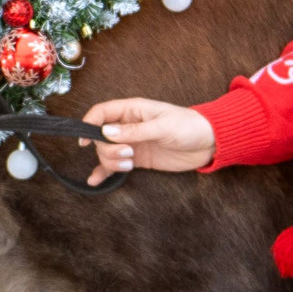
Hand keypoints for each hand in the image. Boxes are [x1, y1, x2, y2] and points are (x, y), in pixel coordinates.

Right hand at [82, 97, 217, 185]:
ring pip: (107, 152)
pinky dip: (104, 172)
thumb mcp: (162, 126)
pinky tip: (95, 181)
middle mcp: (128, 126)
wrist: (208, 143)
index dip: (89, 124)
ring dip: (111, 161)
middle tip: (128, 154)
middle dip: (108, 149)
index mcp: (132, 110)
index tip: (84, 140)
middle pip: (101, 137)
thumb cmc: (189, 126)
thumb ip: (134, 130)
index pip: (101, 113)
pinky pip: (116, 165)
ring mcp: (132, 143)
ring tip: (130, 164)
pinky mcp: (138, 159)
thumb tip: (106, 132)